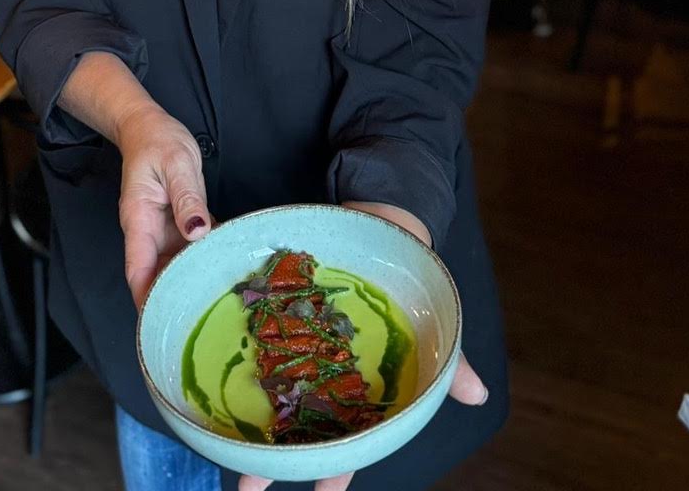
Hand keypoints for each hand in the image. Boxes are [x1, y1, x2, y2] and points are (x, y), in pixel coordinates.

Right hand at [117, 104, 210, 308]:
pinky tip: (226, 268)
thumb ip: (188, 199)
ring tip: (217, 302)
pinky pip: (191, 247)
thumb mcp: (177, 164)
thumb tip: (198, 232)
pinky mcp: (178, 222)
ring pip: (176, 264)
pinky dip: (205, 258)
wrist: (149, 126)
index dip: (147, 298)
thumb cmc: (158, 141)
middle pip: (157, 274)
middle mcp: (148, 231)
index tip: (160, 324)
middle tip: (201, 321)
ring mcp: (163, 229)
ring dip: (192, 280)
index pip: (138, 269)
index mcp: (139, 219)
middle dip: (174, 297)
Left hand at [238, 201, 487, 490]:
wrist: (386, 224)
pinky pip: (257, 338)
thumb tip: (478, 394)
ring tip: (216, 446)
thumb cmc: (411, 283)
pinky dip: (235, 355)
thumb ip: (450, 360)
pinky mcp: (278, 310)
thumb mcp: (434, 324)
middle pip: (296, 430)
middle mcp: (325, 376)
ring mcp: (299, 346)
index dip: (337, 471)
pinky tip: (210, 370)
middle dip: (272, 462)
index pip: (349, 443)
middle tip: (247, 487)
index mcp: (361, 390)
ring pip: (269, 393)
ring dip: (244, 421)